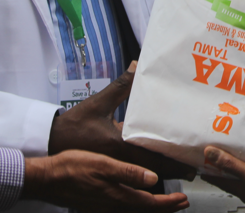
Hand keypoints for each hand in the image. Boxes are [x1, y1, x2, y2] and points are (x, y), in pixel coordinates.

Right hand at [22, 150, 188, 211]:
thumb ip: (128, 173)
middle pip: (144, 211)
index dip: (169, 203)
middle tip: (181, 204)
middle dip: (165, 208)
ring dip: (151, 207)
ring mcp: (103, 208)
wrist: (46, 179)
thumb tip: (154, 179)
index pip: (150, 204)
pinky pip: (121, 209)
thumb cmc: (72, 167)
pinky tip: (135, 199)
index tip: (183, 200)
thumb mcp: (103, 164)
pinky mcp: (95, 206)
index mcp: (117, 196)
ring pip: (134, 211)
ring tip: (164, 202)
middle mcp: (112, 206)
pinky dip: (135, 206)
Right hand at [48, 65, 194, 179]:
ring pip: (143, 179)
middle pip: (153, 172)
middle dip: (173, 171)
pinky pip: (131, 179)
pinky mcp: (107, 172)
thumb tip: (137, 65)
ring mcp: (113, 170)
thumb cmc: (74, 124)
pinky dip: (146, 177)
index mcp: (120, 145)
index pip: (152, 157)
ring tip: (181, 174)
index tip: (190, 162)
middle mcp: (119, 162)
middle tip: (193, 171)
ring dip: (162, 176)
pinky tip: (155, 175)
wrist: (51, 142)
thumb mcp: (99, 103)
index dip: (172, 161)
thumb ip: (121, 86)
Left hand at [202, 146, 244, 212]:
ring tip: (242, 155)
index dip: (209, 169)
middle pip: (233, 179)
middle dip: (225, 167)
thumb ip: (233, 166)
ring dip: (243, 168)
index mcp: (243, 189)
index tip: (201, 159)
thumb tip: (209, 153)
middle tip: (220, 152)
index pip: (219, 179)